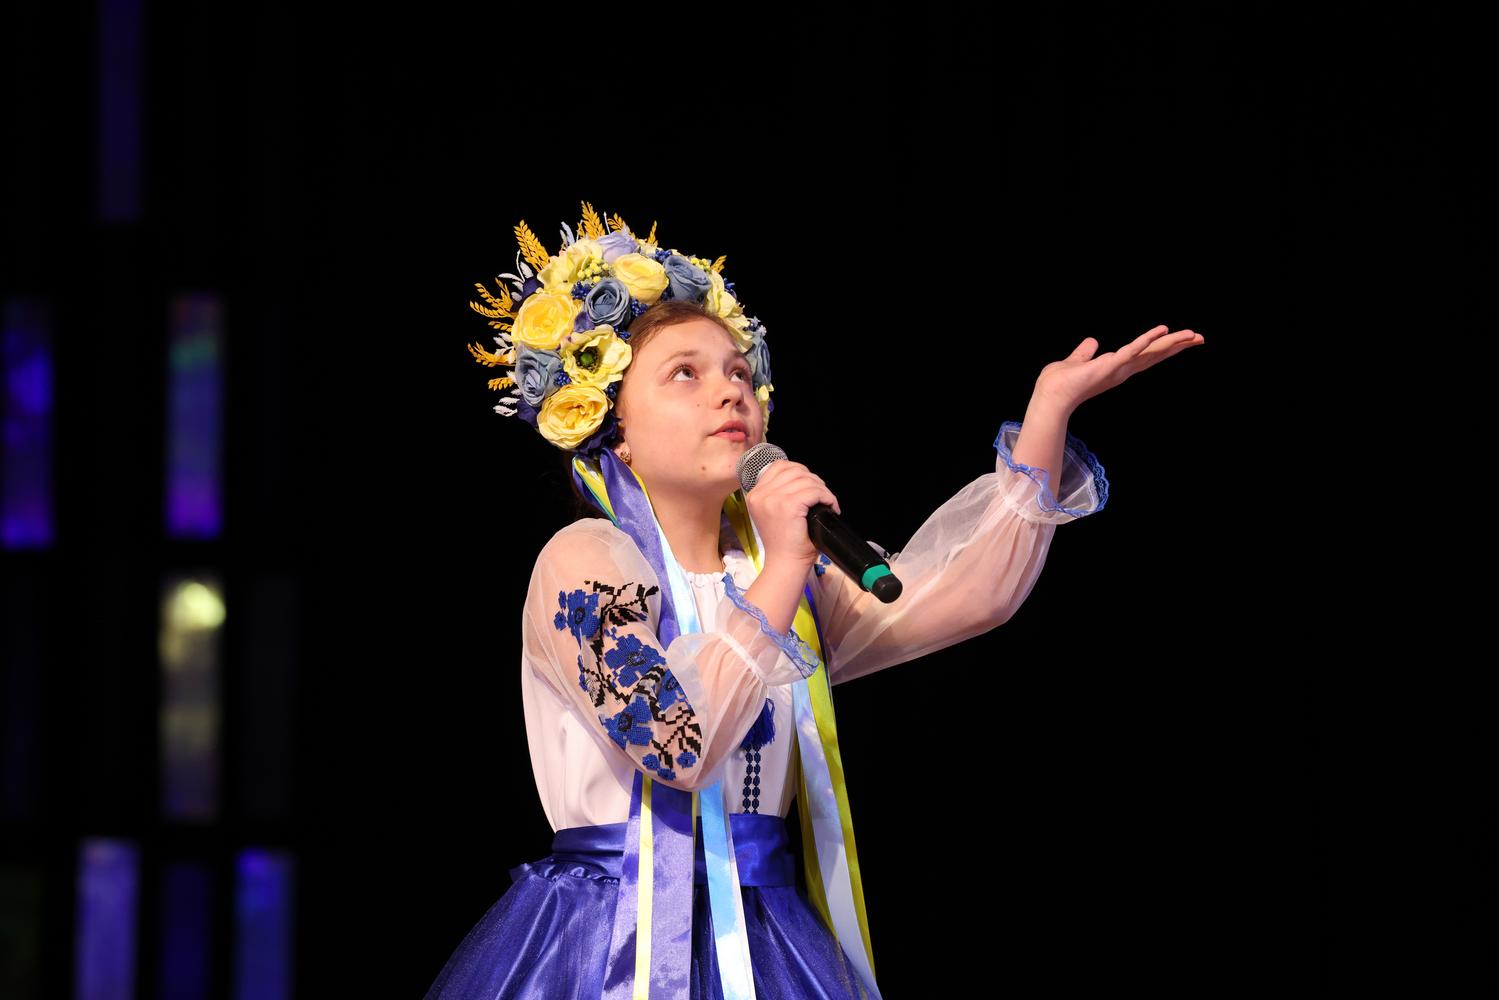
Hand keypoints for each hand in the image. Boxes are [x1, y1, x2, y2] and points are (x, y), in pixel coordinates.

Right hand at [745, 461, 840, 568]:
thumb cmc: (785, 544)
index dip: (800, 472)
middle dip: (814, 481)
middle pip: (795, 471)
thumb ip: (779, 494)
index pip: (779, 466)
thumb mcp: (773, 514)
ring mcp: (772, 499)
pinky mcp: (788, 506)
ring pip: (806, 480)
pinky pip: (814, 491)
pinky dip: (827, 497)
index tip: (810, 485)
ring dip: (822, 490)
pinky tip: (830, 507)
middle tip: (822, 497)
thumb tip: (802, 478)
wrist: (785, 564)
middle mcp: (760, 495)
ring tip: (827, 502)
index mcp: (755, 495)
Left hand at [1034, 324, 1203, 411]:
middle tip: (1200, 338)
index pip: (1146, 355)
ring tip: (1193, 335)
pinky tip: (1161, 331)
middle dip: (1178, 346)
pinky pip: (1131, 350)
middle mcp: (1122, 370)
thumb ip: (1085, 353)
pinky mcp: (1109, 366)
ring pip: (1150, 352)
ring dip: (1171, 343)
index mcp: (1117, 367)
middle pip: (1155, 355)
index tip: (1183, 340)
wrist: (1049, 396)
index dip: (1164, 347)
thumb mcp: (1077, 362)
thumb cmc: (1060, 383)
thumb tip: (1092, 341)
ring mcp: (1118, 369)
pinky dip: (1146, 340)